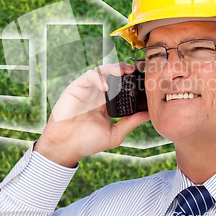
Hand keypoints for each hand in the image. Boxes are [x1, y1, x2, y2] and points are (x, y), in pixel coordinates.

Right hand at [35, 62, 149, 166]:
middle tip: (134, 70)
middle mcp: (98, 94)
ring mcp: (87, 89)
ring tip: (122, 72)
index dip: (132, 80)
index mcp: (108, 103)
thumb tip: (149, 115)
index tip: (143, 78)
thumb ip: (130, 123)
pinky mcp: (76, 87)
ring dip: (113, 69)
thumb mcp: (114, 134)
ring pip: (102, 71)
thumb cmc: (87, 142)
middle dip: (124, 69)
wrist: (66, 146)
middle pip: (113, 74)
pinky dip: (98, 78)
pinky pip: (88, 77)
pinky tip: (105, 87)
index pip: (122, 86)